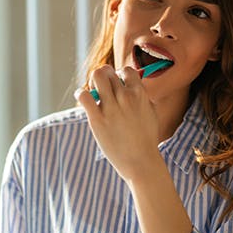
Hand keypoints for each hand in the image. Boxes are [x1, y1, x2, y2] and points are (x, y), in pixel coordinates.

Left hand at [75, 65, 162, 182]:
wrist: (141, 162)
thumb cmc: (147, 139)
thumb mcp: (151, 112)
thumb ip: (142, 96)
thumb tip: (132, 84)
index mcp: (140, 94)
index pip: (126, 70)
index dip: (120, 75)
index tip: (118, 85)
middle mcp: (125, 98)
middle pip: (108, 71)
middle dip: (104, 77)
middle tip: (103, 89)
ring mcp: (111, 108)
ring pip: (96, 77)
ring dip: (93, 82)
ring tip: (95, 94)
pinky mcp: (97, 120)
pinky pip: (83, 96)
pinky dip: (81, 94)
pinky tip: (84, 100)